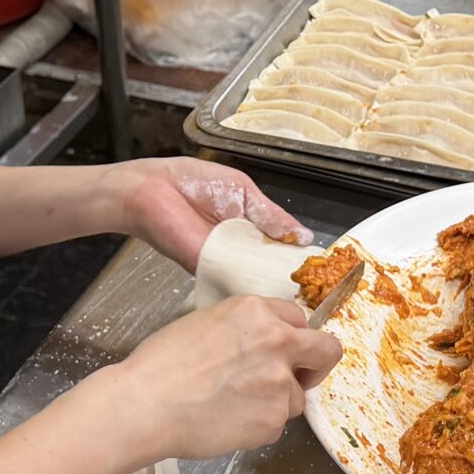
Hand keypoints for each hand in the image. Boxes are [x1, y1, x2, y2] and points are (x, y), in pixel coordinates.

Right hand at [87, 296, 342, 471]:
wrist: (145, 405)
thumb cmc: (162, 364)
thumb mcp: (206, 322)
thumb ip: (246, 329)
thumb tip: (262, 344)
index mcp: (257, 311)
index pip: (300, 320)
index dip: (293, 338)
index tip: (287, 351)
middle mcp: (277, 341)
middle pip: (326, 351)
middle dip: (316, 365)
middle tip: (299, 377)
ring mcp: (279, 383)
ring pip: (296, 396)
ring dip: (275, 402)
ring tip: (234, 406)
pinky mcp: (273, 420)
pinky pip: (277, 424)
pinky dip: (258, 426)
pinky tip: (227, 422)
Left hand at [110, 157, 310, 269]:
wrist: (152, 189)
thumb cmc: (192, 182)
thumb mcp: (244, 191)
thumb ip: (272, 215)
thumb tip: (302, 236)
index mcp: (251, 225)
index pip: (281, 245)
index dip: (299, 255)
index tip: (321, 267)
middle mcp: (240, 247)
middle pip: (271, 266)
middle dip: (291, 274)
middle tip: (317, 285)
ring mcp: (224, 260)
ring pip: (255, 277)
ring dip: (274, 282)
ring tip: (302, 292)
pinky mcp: (208, 269)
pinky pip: (234, 281)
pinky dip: (251, 285)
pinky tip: (273, 289)